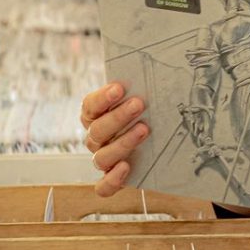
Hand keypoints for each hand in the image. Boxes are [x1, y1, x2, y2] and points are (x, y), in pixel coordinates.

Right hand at [80, 82, 149, 196]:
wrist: (159, 140)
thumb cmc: (148, 110)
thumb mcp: (146, 93)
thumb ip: (143, 82)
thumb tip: (159, 62)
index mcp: (96, 115)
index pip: (90, 106)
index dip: (102, 98)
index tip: (120, 88)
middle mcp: (96, 138)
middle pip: (97, 130)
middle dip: (118, 117)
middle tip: (139, 104)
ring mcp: (104, 159)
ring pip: (101, 157)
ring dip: (122, 143)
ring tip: (144, 130)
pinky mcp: (113, 179)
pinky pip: (103, 187)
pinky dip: (111, 180)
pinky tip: (126, 168)